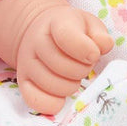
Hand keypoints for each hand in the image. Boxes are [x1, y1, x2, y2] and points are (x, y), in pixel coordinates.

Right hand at [0, 0, 113, 114]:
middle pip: (64, 67)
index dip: (86, 50)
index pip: (67, 37)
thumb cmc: (73, 30)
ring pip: (55, 86)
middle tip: (83, 64)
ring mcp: (26, 63)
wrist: (42, 32)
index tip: (94, 55)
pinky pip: (36, 101)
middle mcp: (36, 41)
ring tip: (72, 76)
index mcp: (56, 22)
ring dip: (71, 85)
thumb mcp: (89, 25)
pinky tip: (61, 94)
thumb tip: (103, 45)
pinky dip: (54, 103)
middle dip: (82, 69)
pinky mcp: (22, 82)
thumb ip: (100, 35)